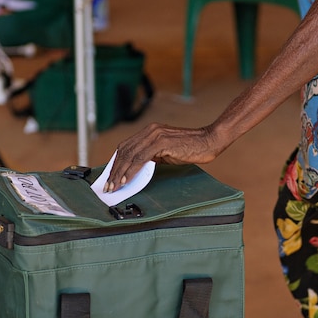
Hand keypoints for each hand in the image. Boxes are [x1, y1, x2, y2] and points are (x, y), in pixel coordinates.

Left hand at [104, 123, 224, 191]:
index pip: (126, 147)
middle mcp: (149, 130)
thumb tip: (136, 170)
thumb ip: (152, 157)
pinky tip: (126, 180)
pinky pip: (141, 158)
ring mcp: (155, 135)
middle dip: (114, 170)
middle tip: (109, 186)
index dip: (116, 163)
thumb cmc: (190, 148)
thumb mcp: (166, 152)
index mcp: (149, 131)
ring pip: (130, 155)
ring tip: (115, 186)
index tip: (110, 177)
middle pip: (124, 151)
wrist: (208, 141)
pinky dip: (131, 170)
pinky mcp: (161, 142)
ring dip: (120, 173)